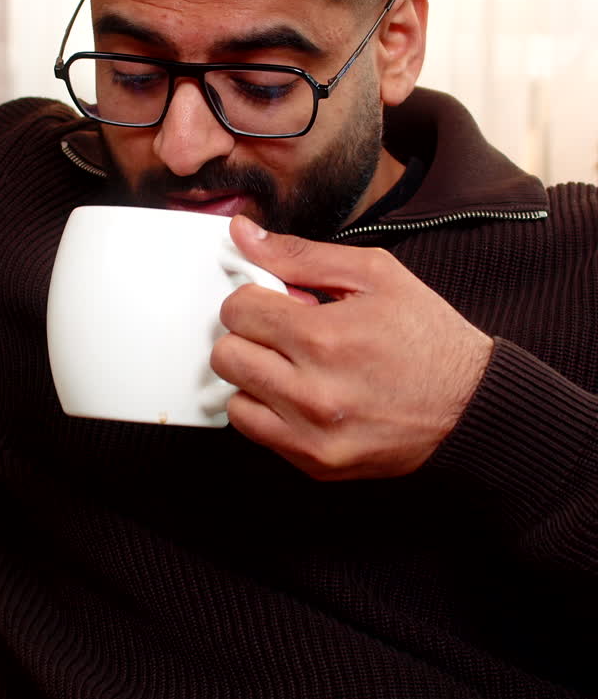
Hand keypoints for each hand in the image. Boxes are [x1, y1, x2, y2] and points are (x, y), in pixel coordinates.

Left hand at [211, 216, 493, 480]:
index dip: (254, 298)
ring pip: (234, 398)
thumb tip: (242, 234)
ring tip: (293, 366)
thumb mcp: (373, 274)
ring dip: (255, 377)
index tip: (277, 302)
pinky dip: (268, 410)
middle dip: (250, 336)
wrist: (471, 405)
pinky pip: (255, 433)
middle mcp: (312, 392)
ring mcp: (312, 435)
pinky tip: (301, 394)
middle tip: (284, 334)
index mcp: (324, 337)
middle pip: (227, 355)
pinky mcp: (315, 463)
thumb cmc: (427, 335)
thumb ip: (300, 254)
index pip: (237, 310)